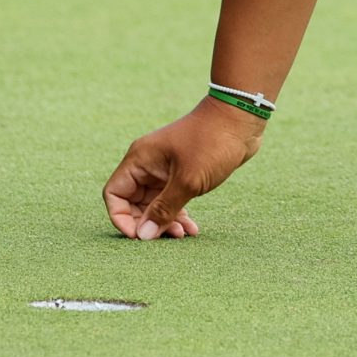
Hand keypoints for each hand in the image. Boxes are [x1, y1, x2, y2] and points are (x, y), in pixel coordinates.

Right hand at [102, 100, 263, 238]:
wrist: (242, 118)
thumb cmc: (212, 142)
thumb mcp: (187, 180)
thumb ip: (163, 209)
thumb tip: (143, 235)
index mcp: (140, 160)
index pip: (115, 194)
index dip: (121, 217)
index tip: (139, 236)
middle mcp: (148, 164)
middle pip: (134, 202)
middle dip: (148, 223)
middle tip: (168, 238)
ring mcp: (166, 168)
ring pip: (155, 203)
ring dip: (166, 221)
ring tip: (184, 235)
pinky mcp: (183, 172)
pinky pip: (173, 199)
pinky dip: (179, 214)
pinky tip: (192, 228)